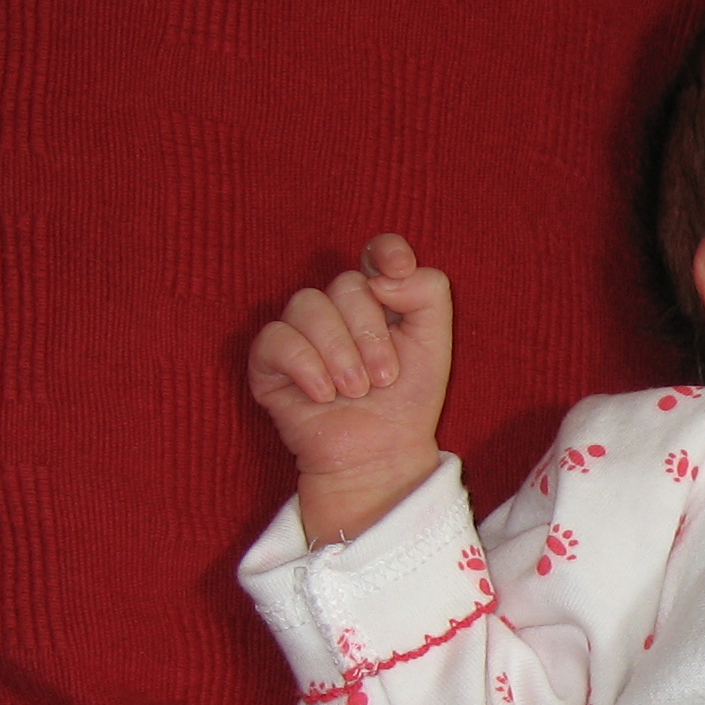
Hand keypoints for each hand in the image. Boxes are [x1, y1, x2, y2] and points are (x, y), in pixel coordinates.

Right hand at [246, 234, 453, 544]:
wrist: (380, 454)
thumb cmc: (406, 400)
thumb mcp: (435, 343)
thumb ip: (427, 292)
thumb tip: (381, 276)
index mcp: (377, 299)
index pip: (376, 253)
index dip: (385, 250)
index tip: (397, 268)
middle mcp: (336, 309)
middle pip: (346, 284)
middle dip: (369, 334)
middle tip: (384, 378)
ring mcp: (300, 332)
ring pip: (308, 305)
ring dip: (339, 354)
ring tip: (355, 392)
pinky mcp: (269, 361)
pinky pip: (276, 338)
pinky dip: (305, 366)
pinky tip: (323, 395)